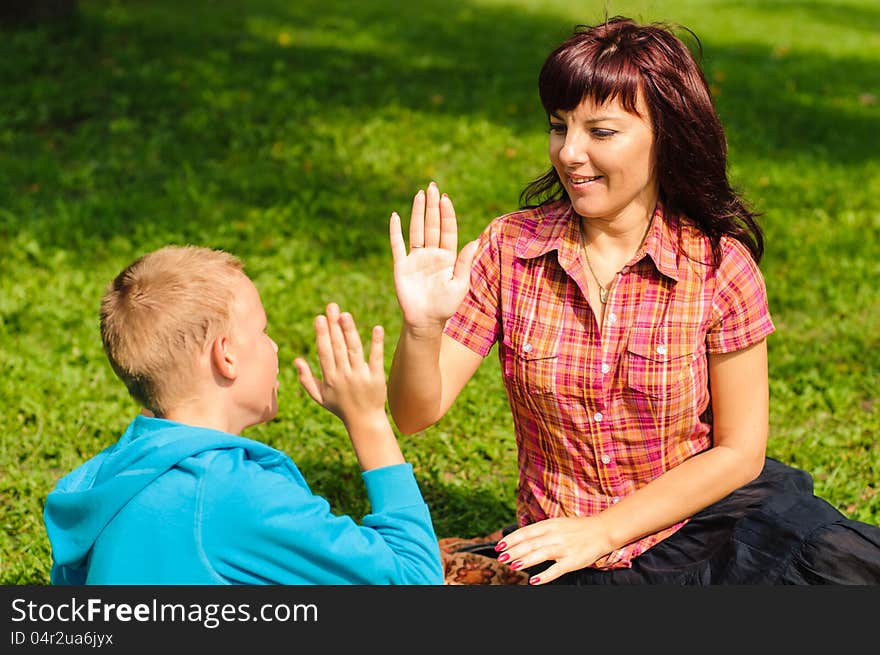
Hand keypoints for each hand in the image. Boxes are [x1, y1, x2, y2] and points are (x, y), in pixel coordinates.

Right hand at [293, 303, 386, 427]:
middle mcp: (344, 376)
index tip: (319, 318)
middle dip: (334, 326)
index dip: (322, 335)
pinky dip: (376, 344)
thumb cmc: (340, 407)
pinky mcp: (376, 378)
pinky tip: (377, 328)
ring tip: (346, 315)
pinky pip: (376, 358)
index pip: (325, 352)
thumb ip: (306, 379)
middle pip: (338, 347)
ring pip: (354, 350)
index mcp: (330, 378)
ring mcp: (360, 376)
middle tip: (332, 307)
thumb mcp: (319, 397)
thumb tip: (296, 360)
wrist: (364, 422)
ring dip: (350, 331)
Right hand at [389, 181, 478, 328]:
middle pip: (432, 225)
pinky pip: (397, 245)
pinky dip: (395, 231)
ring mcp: (416, 258)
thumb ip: (464, 262)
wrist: (426, 321)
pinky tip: (395, 216)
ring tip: (420, 194)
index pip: (448, 230)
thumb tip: (474, 241)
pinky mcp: (401, 265)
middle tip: (433, 187)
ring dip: (417, 212)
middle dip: (432, 206)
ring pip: (416, 230)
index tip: (446, 199)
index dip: (447, 215)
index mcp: (448, 257)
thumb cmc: (446, 306)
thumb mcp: (459, 284)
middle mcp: (432, 253)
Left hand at [495, 516, 614, 584]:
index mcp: (549, 525)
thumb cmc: (576, 528)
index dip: (511, 539)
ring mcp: (563, 548)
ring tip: (512, 565)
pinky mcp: (572, 561)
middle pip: (530, 543)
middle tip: (501, 557)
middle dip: (514, 550)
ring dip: (524, 560)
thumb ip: (540, 531)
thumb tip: (520, 539)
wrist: (602, 530)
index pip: (526, 532)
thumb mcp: (556, 524)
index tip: (499, 546)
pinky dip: (544, 576)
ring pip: (540, 554)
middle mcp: (554, 535)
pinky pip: (556, 570)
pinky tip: (533, 581)